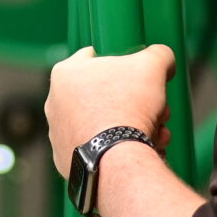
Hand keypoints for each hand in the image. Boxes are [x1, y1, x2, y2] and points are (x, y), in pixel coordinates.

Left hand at [46, 45, 174, 177]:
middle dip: (136, 103)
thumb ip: (158, 54)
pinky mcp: (67, 161)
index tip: (138, 75)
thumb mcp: (152, 65)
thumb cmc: (128, 107)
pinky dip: (119, 150)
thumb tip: (162, 57)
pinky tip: (141, 151)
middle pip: (105, 95)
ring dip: (133, 128)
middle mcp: (55, 104)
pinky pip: (99, 150)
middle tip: (156, 110)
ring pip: (105, 124)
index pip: (93, 57)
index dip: (122, 63)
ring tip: (154, 134)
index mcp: (66, 74)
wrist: (116, 160)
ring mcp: (58, 135)